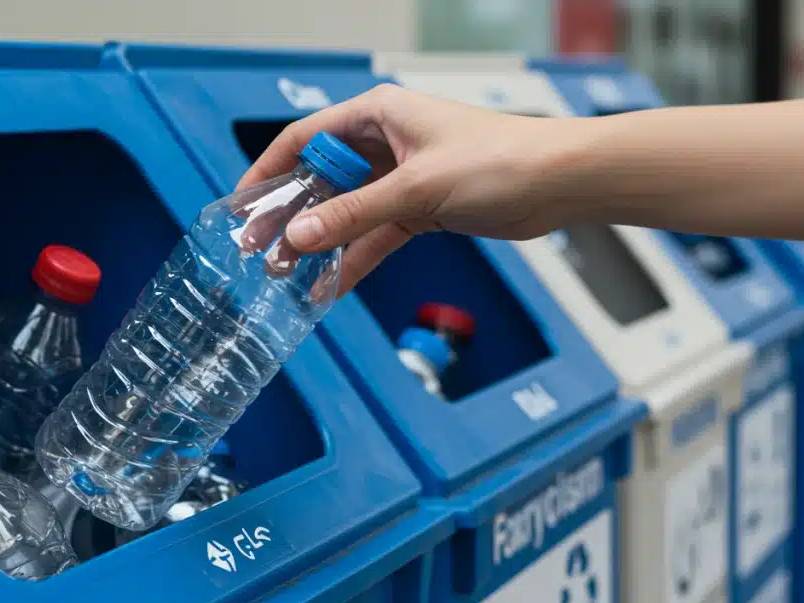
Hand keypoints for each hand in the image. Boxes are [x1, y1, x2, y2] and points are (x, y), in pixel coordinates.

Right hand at [238, 84, 593, 294]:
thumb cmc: (499, 161)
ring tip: (287, 276)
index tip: (243, 206)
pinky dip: (355, 259)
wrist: (560, 182)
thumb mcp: (414, 189)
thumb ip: (353, 215)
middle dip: (291, 217)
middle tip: (259, 251)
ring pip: (346, 212)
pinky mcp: (420, 208)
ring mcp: (401, 177)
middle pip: (321, 180)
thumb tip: (297, 236)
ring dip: (319, 244)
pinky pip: (375, 235)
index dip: (269, 170)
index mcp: (377, 115)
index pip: (305, 138)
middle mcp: (385, 142)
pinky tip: (331, 286)